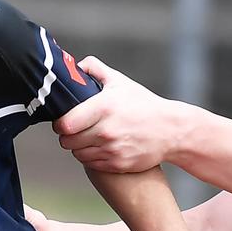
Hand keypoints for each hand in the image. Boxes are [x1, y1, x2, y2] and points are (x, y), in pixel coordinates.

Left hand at [53, 57, 181, 172]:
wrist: (171, 130)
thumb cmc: (144, 105)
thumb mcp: (121, 82)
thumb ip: (96, 70)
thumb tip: (77, 66)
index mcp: (103, 107)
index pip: (64, 124)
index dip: (60, 124)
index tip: (64, 121)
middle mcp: (106, 131)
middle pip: (67, 141)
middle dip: (68, 136)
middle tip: (77, 130)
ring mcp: (112, 150)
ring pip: (78, 154)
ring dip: (79, 147)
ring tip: (90, 138)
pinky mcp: (117, 164)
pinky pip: (91, 164)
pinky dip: (92, 157)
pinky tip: (101, 147)